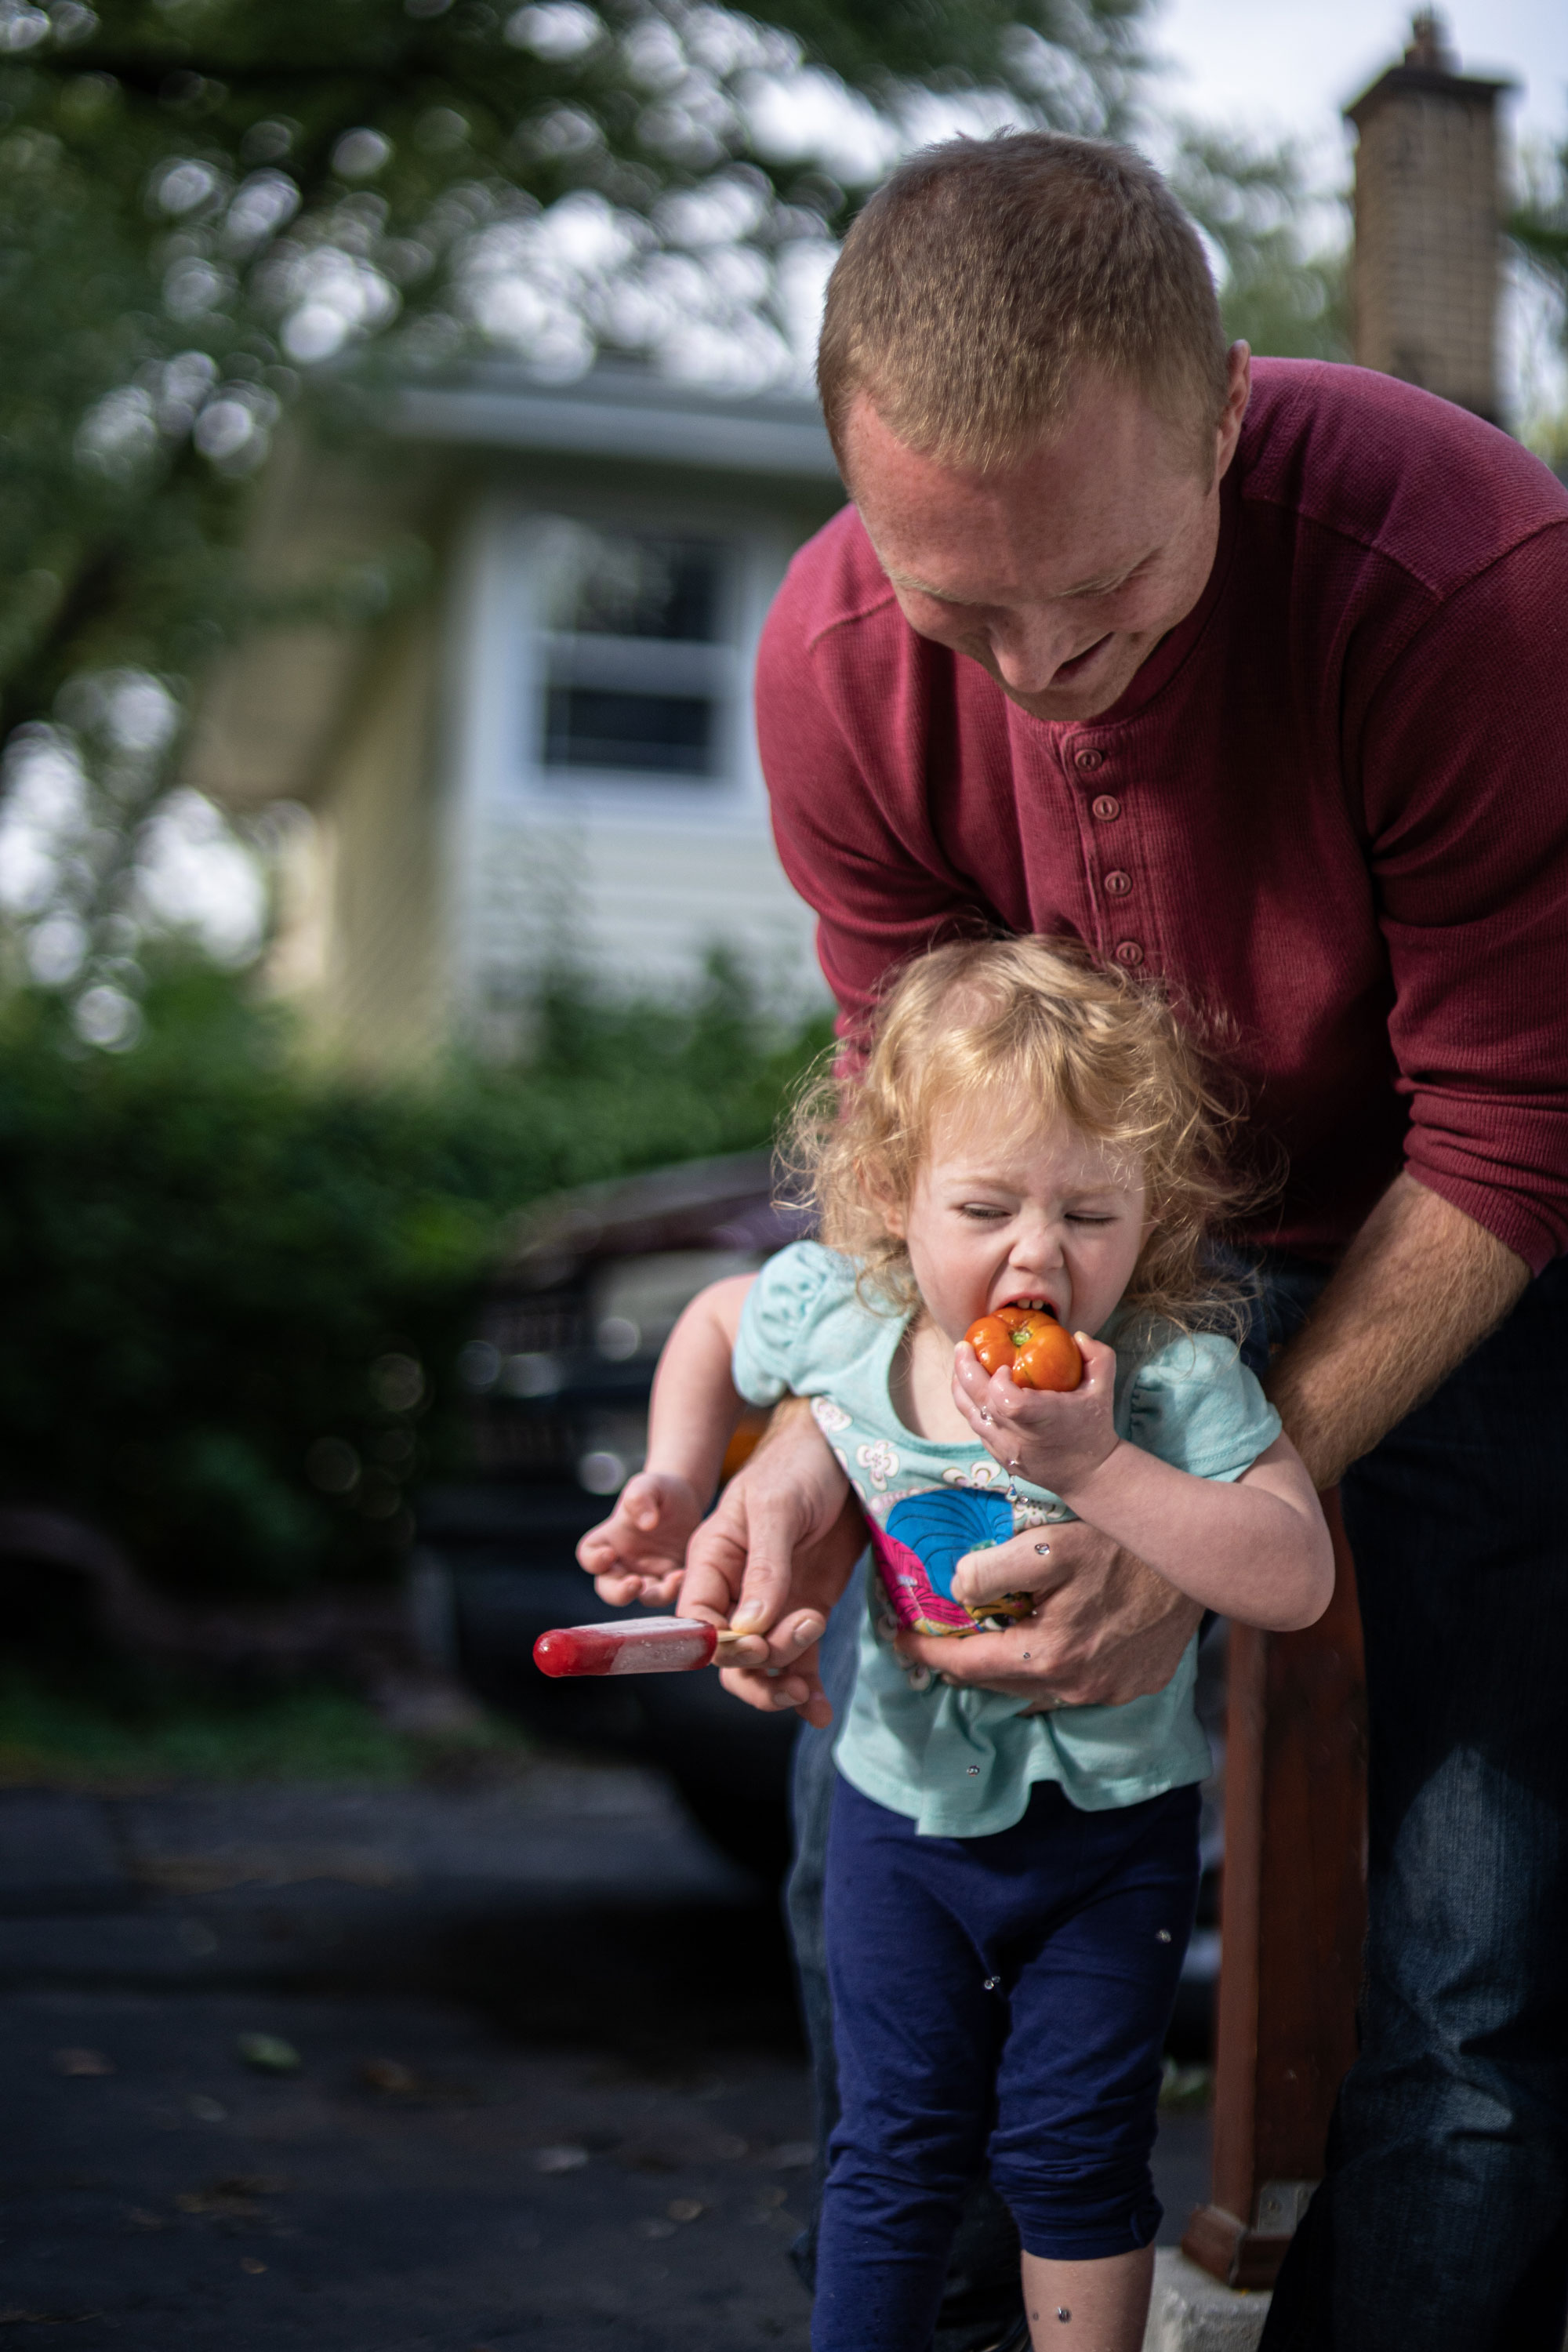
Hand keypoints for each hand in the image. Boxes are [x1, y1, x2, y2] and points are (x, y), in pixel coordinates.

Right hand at [575, 1469, 703, 1608]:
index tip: (609, 1554)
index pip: (589, 1555)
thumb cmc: (659, 1490)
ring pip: (642, 1597)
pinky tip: (686, 1574)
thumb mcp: (648, 1485)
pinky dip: (677, 1588)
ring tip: (673, 1579)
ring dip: (654, 1594)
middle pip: (609, 1589)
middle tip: (635, 1584)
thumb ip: (641, 1498)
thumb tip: (647, 1524)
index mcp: (610, 1538)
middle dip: (619, 1593)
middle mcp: (624, 1561)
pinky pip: (670, 1591)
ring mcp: (648, 1572)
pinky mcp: (671, 1577)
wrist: (687, 1499)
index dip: (594, 1561)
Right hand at [678, 1397, 863, 1728]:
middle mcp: (735, 1587)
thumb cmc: (799, 1466)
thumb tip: (749, 1629)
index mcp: (712, 1559)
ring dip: (781, 1684)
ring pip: (761, 1664)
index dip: (717, 1645)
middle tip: (795, 1654)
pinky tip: (820, 1710)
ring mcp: (772, 1602)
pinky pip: (798, 1659)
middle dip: (755, 1669)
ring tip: (809, 1690)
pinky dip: (807, 1687)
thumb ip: (764, 1567)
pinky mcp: (805, 1608)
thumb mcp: (778, 1508)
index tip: (755, 1646)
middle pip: (726, 1654)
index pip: (695, 1620)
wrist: (845, 1451)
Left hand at [908, 1519, 1202, 1707]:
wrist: (1200, 1558)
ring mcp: (1110, 1691)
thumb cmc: (1121, 1544)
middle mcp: (1078, 1687)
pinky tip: (1047, 1642)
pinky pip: (1075, 1685)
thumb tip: (959, 1592)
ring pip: (1037, 1688)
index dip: (927, 1653)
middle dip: (963, 1662)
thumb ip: (994, 1570)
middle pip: (1000, 1682)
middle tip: (937, 1639)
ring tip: (985, 1641)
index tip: (898, 1640)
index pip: (968, 1666)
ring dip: (1007, 1668)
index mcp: (1050, 1657)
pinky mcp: (1136, 1685)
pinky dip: (1051, 1669)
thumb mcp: (1049, 1544)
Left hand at [951, 1333, 1120, 1497]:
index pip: (1007, 1401)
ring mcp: (1005, 1450)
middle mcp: (1018, 1437)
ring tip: (961, 1362)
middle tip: (964, 1346)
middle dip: (964, 1370)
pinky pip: (976, 1426)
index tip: (1004, 1366)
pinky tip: (972, 1387)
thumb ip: (1098, 1356)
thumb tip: (1076, 1335)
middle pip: (980, 1402)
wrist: (1089, 1476)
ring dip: (960, 1387)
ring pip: (970, 1415)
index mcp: (1042, 1419)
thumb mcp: (1104, 1390)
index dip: (997, 1380)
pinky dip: (970, 1404)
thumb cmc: (1095, 1428)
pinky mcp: (999, 1457)